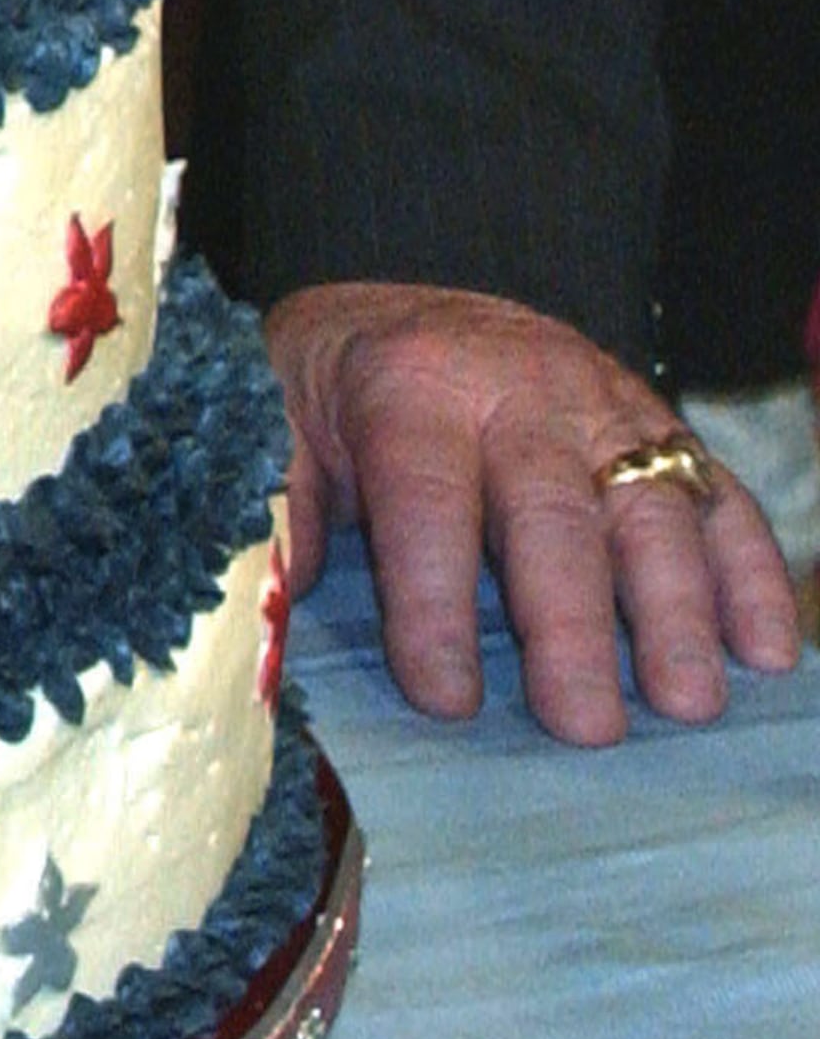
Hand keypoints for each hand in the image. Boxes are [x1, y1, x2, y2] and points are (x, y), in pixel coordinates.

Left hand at [265, 279, 800, 740]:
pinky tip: (765, 653)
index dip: (434, 600)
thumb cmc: (336, 392)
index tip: (446, 698)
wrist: (406, 311)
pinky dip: (752, 573)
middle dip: (571, 622)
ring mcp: (601, 404)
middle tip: (587, 727)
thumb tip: (272, 608)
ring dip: (676, 608)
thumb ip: (279, 509)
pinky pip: (719, 496)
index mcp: (408, 385)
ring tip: (687, 704)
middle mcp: (516, 388)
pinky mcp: (660, 428)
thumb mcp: (277, 423)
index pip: (425, 496)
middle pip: (551, 507)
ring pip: (650, 503)